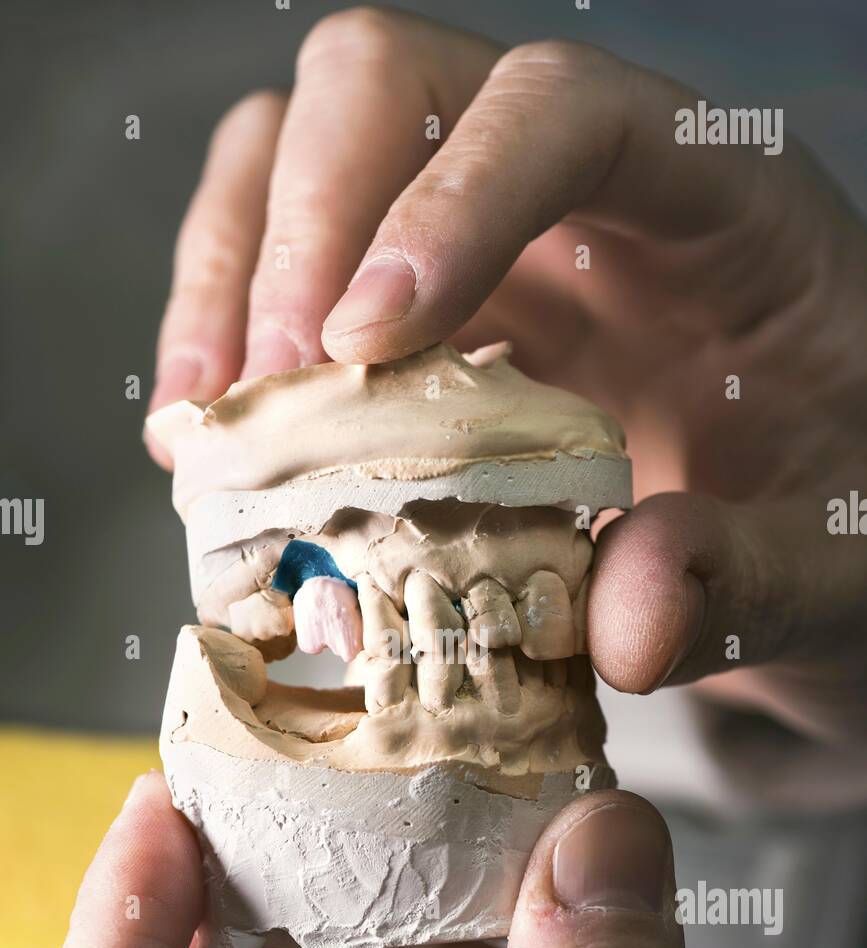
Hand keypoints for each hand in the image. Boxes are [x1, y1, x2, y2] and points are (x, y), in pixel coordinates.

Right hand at [146, 9, 866, 745]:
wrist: (813, 562)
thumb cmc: (848, 531)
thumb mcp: (845, 570)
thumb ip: (760, 582)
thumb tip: (625, 621)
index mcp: (717, 204)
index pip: (561, 109)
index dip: (448, 197)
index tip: (364, 342)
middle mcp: (584, 195)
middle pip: (391, 90)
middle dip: (300, 228)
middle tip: (263, 392)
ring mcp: (491, 251)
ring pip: (304, 160)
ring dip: (230, 279)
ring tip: (205, 430)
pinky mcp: (427, 326)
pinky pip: (294, 281)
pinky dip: (235, 350)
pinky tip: (219, 450)